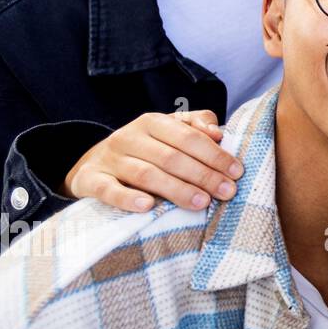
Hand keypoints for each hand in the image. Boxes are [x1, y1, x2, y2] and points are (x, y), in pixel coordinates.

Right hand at [64, 111, 242, 212]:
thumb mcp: (170, 131)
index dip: (215, 155)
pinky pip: (108, 190)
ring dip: (176, 189)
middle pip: (171, 157)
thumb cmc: (147, 148)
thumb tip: (218, 133)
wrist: (95, 163)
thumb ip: (196, 126)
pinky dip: (127, 198)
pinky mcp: (90, 180)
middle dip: (203, 175)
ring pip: (145, 174)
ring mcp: (109, 159)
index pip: (189, 137)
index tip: (237, 172)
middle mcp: (129, 137)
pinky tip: (148, 207)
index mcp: (152, 122)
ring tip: (202, 203)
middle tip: (227, 192)